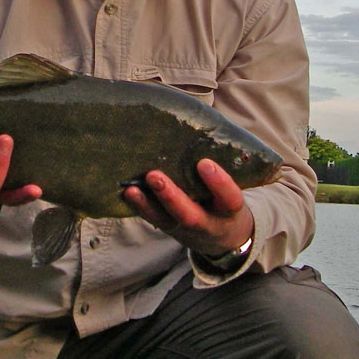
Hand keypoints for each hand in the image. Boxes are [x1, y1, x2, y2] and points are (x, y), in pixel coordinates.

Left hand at [122, 159, 253, 257]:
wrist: (223, 236)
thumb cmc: (226, 198)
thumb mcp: (234, 187)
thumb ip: (226, 165)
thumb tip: (208, 123)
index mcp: (229, 211)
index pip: (229, 199)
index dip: (218, 183)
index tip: (204, 163)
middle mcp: (207, 223)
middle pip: (189, 215)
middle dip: (171, 197)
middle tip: (154, 176)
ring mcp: (185, 228)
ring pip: (165, 220)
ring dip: (146, 204)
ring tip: (131, 188)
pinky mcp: (168, 227)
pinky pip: (152, 219)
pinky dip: (138, 206)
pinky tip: (125, 191)